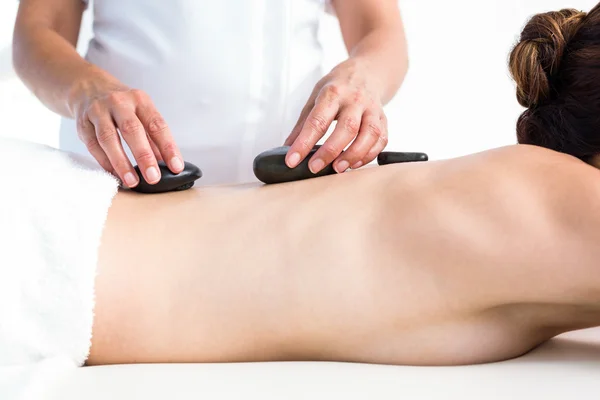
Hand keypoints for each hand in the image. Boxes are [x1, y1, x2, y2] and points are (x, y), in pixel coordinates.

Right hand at [70, 81, 183, 187]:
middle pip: (132, 130)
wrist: (89, 88)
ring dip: (121, 162)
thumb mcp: (141, 113)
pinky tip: (115, 174)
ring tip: (132, 181)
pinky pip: (93, 145)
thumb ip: (153, 138)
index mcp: (140, 100)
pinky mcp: (82, 123)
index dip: (168, 147)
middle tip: (153, 177)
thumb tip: (167, 164)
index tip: (176, 167)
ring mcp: (98, 111)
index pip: (157, 124)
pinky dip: (105, 162)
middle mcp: (119, 102)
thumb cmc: (122, 106)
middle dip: (144, 156)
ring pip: (108, 138)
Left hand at [284, 59, 388, 173]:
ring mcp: (372, 108)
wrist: (369, 70)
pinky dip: (369, 154)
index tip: (292, 160)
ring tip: (338, 168)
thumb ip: (303, 124)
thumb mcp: (316, 97)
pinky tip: (355, 163)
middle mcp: (355, 99)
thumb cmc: (339, 86)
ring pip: (369, 133)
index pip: (317, 120)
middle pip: (347, 127)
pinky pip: (381, 139)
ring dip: (354, 154)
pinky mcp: (383, 118)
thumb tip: (287, 147)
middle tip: (315, 168)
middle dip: (330, 151)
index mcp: (333, 93)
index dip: (304, 143)